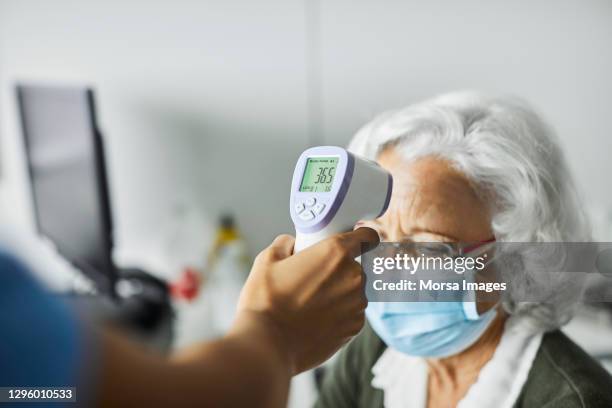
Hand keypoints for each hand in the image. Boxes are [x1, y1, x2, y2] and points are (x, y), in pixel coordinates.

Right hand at [235, 227, 378, 373]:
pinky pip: (351, 313)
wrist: (267, 344)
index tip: (352, 244)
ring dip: (339, 293)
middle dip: (338, 270)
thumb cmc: (266, 300)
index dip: (361, 238)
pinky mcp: (355, 328)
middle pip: (355, 266)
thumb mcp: (267, 259)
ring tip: (310, 304)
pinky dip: (339, 314)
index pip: (366, 236)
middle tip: (312, 280)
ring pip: (353, 291)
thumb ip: (285, 243)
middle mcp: (353, 276)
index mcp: (335, 252)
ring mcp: (357, 304)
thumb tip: (292, 244)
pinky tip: (315, 320)